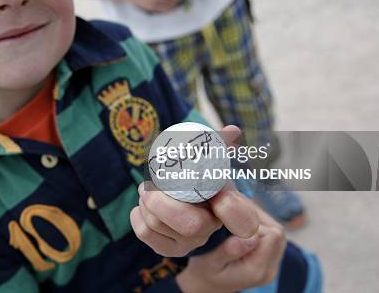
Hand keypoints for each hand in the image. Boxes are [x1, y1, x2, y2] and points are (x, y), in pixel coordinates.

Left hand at [130, 126, 258, 257]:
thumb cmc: (197, 176)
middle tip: (147, 185)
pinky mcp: (169, 250)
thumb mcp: (210, 161)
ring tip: (144, 191)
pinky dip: (136, 217)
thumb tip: (232, 129)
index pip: (242, 219)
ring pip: (160, 226)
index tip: (218, 196)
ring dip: (144, 204)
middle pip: (189, 225)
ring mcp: (190, 243)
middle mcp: (211, 230)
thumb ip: (220, 144)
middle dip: (160, 202)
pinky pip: (145, 234)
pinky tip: (140, 208)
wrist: (182, 198)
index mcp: (227, 208)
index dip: (233, 210)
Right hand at [176, 205, 286, 292]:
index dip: (253, 223)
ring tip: (238, 221)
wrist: (207, 285)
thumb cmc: (205, 272)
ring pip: (277, 231)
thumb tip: (251, 236)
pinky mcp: (271, 259)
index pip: (271, 235)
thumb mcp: (210, 262)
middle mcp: (269, 269)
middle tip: (235, 217)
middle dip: (257, 220)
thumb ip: (230, 250)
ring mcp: (272, 265)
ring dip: (259, 222)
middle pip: (278, 233)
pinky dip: (259, 226)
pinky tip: (242, 226)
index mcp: (256, 270)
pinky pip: (273, 235)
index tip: (233, 220)